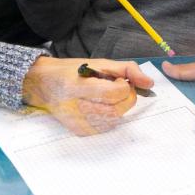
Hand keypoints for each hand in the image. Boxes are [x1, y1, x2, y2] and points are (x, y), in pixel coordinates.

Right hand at [22, 57, 152, 134]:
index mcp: (77, 86)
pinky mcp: (80, 131)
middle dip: (125, 99)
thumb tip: (149, 83)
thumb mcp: (100, 63)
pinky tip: (100, 106)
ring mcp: (77, 123)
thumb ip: (128, 70)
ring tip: (106, 96)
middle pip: (116, 111)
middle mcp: (75, 108)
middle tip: (118, 88)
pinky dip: (110, 116)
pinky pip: (106, 127)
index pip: (114, 94)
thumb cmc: (73, 72)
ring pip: (114, 120)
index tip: (119, 80)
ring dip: (118, 107)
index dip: (123, 86)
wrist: (44, 85)